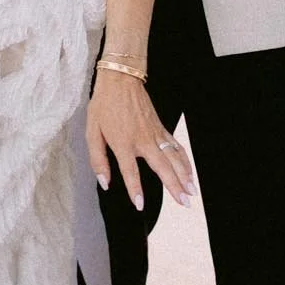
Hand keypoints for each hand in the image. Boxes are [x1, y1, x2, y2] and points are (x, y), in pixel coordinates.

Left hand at [87, 66, 193, 212]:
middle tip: (185, 203)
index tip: (140, 205)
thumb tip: (105, 182)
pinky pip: (176, 146)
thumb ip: (97, 160)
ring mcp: (155, 133)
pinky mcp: (161, 128)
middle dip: (175, 186)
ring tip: (192, 192)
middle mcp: (142, 139)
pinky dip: (185, 160)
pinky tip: (190, 172)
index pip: (130, 171)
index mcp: (122, 142)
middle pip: (162, 167)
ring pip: (174, 158)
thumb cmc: (104, 105)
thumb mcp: (92, 132)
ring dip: (185, 176)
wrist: (120, 79)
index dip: (135, 189)